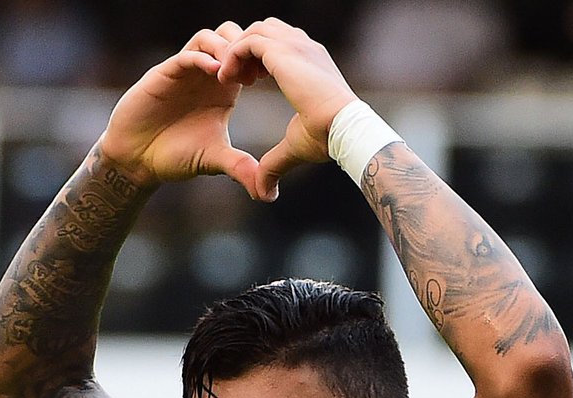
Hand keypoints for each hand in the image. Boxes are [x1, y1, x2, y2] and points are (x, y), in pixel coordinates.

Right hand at [97, 23, 260, 198]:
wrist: (137, 160)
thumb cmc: (176, 156)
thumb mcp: (214, 160)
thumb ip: (240, 167)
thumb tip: (267, 193)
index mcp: (225, 89)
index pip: (248, 57)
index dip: (262, 60)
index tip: (272, 78)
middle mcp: (206, 75)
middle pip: (232, 36)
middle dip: (247, 47)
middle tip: (255, 72)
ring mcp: (185, 72)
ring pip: (210, 38)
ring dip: (226, 48)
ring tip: (235, 74)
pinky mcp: (164, 74)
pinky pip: (187, 54)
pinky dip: (203, 57)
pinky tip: (216, 74)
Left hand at [217, 18, 359, 200]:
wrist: (345, 129)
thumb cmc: (330, 138)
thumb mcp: (296, 146)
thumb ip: (275, 162)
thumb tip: (264, 194)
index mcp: (313, 61)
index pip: (283, 41)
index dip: (261, 58)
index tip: (251, 82)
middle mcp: (305, 48)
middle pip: (267, 28)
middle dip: (247, 50)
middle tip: (239, 79)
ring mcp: (296, 46)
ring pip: (254, 31)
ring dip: (237, 52)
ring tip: (229, 79)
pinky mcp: (283, 52)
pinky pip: (246, 42)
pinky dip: (232, 56)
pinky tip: (227, 81)